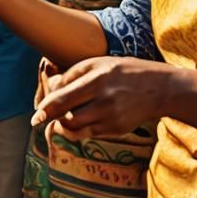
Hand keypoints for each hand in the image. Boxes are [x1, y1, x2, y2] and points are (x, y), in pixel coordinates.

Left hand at [32, 57, 171, 142]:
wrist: (161, 89)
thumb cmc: (124, 72)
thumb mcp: (99, 63)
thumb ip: (73, 74)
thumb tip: (51, 88)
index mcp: (98, 79)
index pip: (64, 98)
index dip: (46, 109)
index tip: (35, 117)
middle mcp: (105, 101)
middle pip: (68, 118)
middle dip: (52, 120)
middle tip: (41, 119)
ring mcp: (112, 118)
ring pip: (77, 130)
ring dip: (63, 126)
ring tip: (59, 120)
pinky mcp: (118, 129)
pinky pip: (90, 134)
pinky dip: (78, 130)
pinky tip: (74, 123)